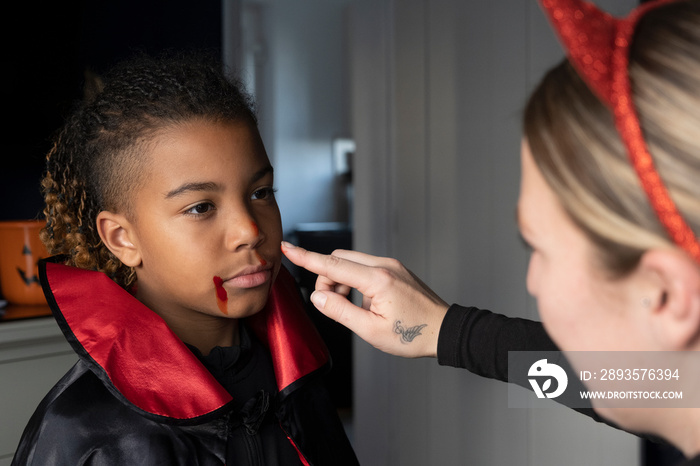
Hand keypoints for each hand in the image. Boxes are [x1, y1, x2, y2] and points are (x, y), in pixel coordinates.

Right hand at [281, 242, 449, 357]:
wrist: (444, 330)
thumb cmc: (412, 334)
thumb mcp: (371, 330)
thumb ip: (340, 311)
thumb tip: (317, 297)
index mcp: (377, 279)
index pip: (332, 265)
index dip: (306, 257)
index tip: (287, 247)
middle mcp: (384, 265)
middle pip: (339, 259)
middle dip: (326, 278)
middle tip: (334, 305)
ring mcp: (391, 265)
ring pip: (351, 262)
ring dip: (340, 280)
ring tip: (353, 307)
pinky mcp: (394, 269)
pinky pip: (364, 266)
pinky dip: (354, 280)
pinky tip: (365, 302)